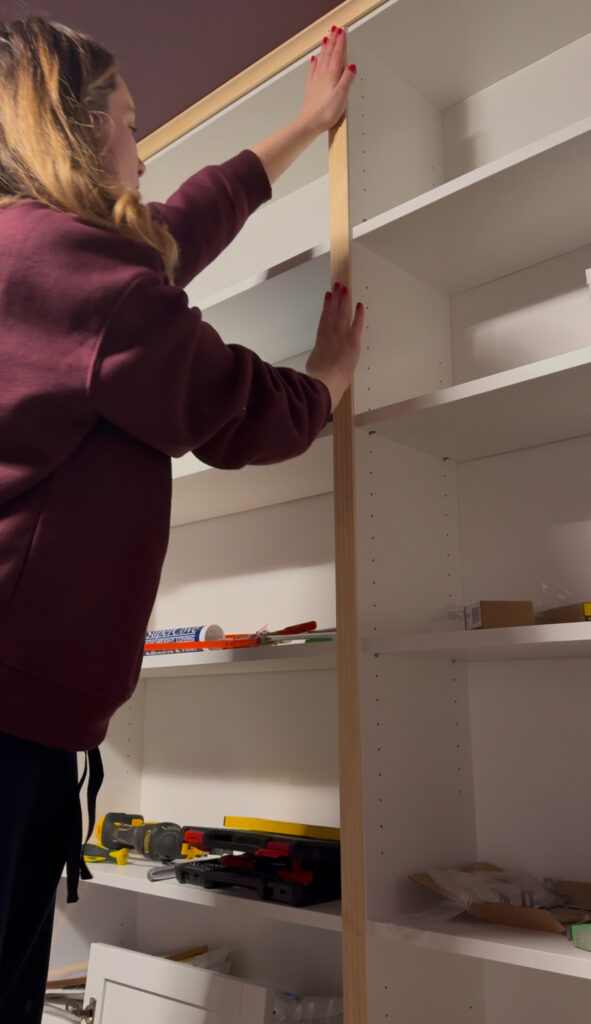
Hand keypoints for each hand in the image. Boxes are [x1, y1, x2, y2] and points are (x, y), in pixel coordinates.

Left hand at [297, 26, 356, 135]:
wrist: (309, 123)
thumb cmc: (325, 113)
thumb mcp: (341, 96)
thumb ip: (347, 80)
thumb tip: (352, 67)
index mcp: (331, 76)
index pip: (337, 55)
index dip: (340, 42)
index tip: (342, 32)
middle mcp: (322, 76)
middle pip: (328, 54)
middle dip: (332, 41)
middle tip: (334, 30)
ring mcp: (315, 82)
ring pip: (321, 60)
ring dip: (324, 48)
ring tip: (326, 38)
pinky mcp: (311, 89)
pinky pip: (313, 71)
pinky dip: (314, 63)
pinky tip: (314, 60)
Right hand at [306, 283, 363, 411]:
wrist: (324, 385)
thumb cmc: (318, 382)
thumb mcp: (312, 371)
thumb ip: (315, 365)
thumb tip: (314, 367)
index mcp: (321, 344)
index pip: (324, 321)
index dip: (326, 308)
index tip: (327, 296)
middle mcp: (330, 337)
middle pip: (333, 313)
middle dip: (336, 298)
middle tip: (338, 285)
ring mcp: (341, 338)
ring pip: (342, 315)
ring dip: (344, 301)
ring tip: (345, 288)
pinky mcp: (352, 342)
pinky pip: (357, 325)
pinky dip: (358, 315)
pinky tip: (359, 304)